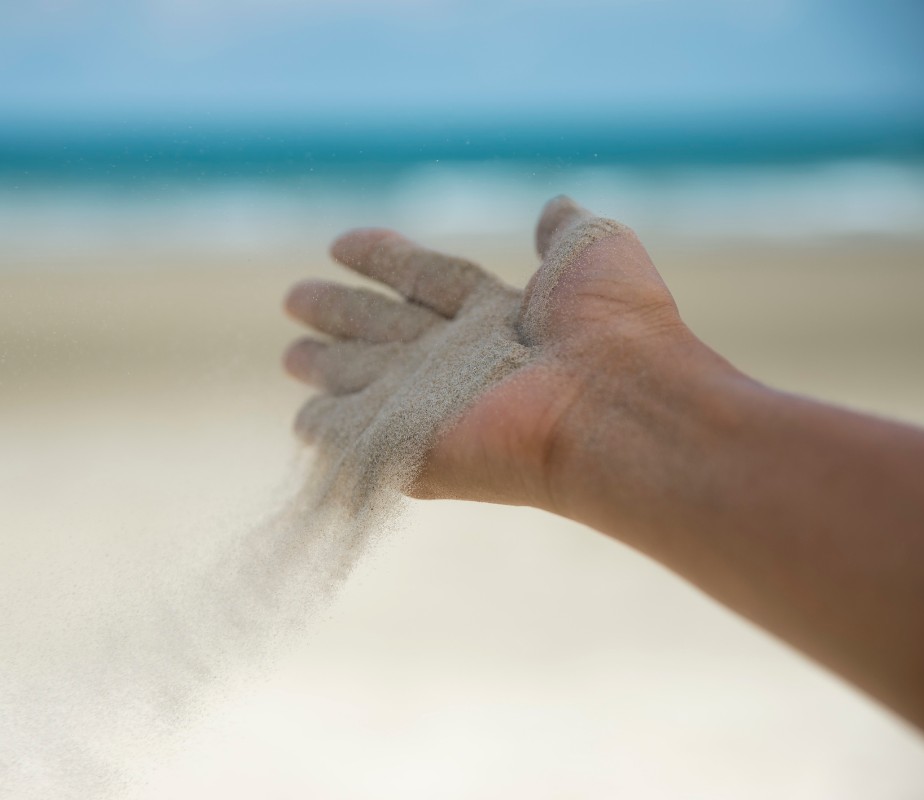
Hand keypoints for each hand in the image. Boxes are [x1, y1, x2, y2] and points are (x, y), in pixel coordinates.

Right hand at [283, 196, 713, 510]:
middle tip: (294, 299)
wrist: (612, 404)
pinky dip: (331, 431)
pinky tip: (305, 422)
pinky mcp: (416, 450)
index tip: (341, 244)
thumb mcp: (592, 250)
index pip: (427, 280)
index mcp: (498, 315)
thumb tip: (553, 206)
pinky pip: (359, 439)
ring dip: (329, 367)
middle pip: (387, 328)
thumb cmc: (612, 326)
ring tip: (293, 356)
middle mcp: (463, 359)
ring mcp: (438, 407)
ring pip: (367, 380)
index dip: (385, 260)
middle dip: (341, 312)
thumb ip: (564, 229)